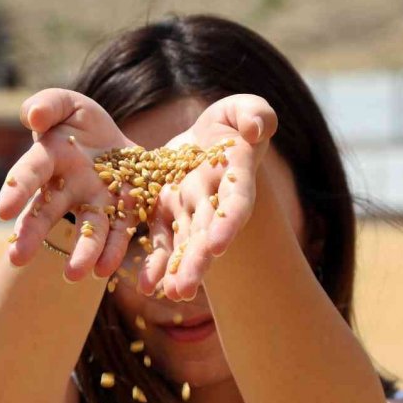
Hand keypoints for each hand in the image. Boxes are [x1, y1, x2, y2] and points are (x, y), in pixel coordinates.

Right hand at [0, 89, 143, 281]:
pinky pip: (118, 233)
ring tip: (75, 275)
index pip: (29, 174)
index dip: (16, 190)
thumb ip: (48, 105)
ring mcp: (95, 203)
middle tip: (17, 259)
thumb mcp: (67, 104)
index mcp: (49, 158)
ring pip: (87, 229)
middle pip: (48, 211)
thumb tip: (32, 117)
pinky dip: (112, 251)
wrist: (121, 142)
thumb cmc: (81, 122)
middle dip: (33, 234)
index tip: (2, 212)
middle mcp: (68, 187)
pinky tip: (106, 269)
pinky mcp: (123, 212)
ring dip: (81, 252)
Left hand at [138, 94, 277, 300]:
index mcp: (236, 176)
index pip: (235, 203)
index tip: (217, 244)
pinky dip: (155, 264)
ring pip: (185, 244)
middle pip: (207, 235)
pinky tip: (146, 287)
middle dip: (197, 262)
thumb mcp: (244, 109)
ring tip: (170, 294)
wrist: (207, 138)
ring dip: (177, 271)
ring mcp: (190, 210)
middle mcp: (214, 201)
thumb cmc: (233, 122)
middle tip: (184, 289)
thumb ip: (255, 115)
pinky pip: (160, 240)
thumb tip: (255, 131)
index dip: (228, 223)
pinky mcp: (166, 213)